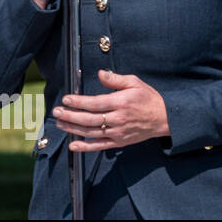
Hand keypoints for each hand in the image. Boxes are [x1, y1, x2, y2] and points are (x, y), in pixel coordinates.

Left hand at [52, 69, 170, 150]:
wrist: (165, 118)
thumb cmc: (148, 99)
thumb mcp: (135, 83)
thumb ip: (115, 79)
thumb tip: (100, 74)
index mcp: (121, 103)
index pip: (95, 103)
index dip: (78, 102)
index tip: (66, 99)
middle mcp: (118, 119)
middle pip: (90, 119)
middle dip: (71, 116)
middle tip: (56, 112)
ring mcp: (118, 132)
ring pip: (92, 132)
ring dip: (74, 129)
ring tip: (59, 123)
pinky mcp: (119, 142)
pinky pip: (100, 146)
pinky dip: (86, 147)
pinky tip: (73, 145)